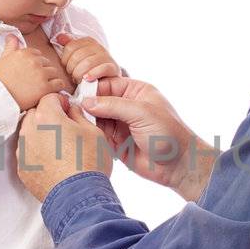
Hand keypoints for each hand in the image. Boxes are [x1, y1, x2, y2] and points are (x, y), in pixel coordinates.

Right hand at [0, 34, 71, 109]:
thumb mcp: (3, 58)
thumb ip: (11, 46)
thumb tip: (12, 36)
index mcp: (25, 53)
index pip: (38, 54)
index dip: (36, 63)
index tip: (33, 70)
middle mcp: (34, 61)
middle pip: (47, 63)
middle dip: (44, 70)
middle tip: (37, 80)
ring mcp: (41, 74)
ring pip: (54, 72)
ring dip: (51, 78)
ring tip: (44, 85)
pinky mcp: (45, 87)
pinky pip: (59, 84)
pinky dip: (57, 87)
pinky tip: (51, 90)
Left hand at [16, 90, 113, 201]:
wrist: (79, 197)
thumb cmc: (89, 163)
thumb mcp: (93, 131)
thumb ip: (79, 114)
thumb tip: (71, 110)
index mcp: (47, 117)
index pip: (50, 98)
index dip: (62, 102)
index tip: (69, 111)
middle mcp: (30, 131)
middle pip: (36, 114)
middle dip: (49, 117)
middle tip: (65, 129)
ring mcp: (23, 151)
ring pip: (29, 134)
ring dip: (41, 135)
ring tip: (60, 148)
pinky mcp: (22, 169)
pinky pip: (28, 153)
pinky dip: (37, 154)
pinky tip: (53, 162)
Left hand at [52, 32, 121, 83]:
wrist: (106, 79)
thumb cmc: (88, 69)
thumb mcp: (78, 57)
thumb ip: (69, 47)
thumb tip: (59, 37)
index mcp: (89, 41)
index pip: (70, 47)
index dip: (65, 59)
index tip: (66, 67)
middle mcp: (98, 46)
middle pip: (77, 56)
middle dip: (71, 69)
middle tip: (72, 76)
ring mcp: (107, 56)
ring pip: (87, 63)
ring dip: (79, 74)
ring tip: (78, 80)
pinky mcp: (113, 67)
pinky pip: (102, 69)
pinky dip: (93, 74)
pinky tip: (87, 79)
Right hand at [82, 75, 217, 200]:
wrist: (177, 164)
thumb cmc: (167, 133)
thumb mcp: (142, 113)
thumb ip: (114, 105)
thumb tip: (87, 102)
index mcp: (135, 91)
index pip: (108, 84)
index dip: (93, 87)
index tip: (79, 94)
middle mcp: (126, 105)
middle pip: (98, 100)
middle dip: (86, 103)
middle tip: (72, 108)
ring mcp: (119, 124)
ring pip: (95, 117)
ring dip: (86, 119)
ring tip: (76, 121)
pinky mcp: (114, 142)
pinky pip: (97, 134)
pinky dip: (89, 134)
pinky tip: (82, 134)